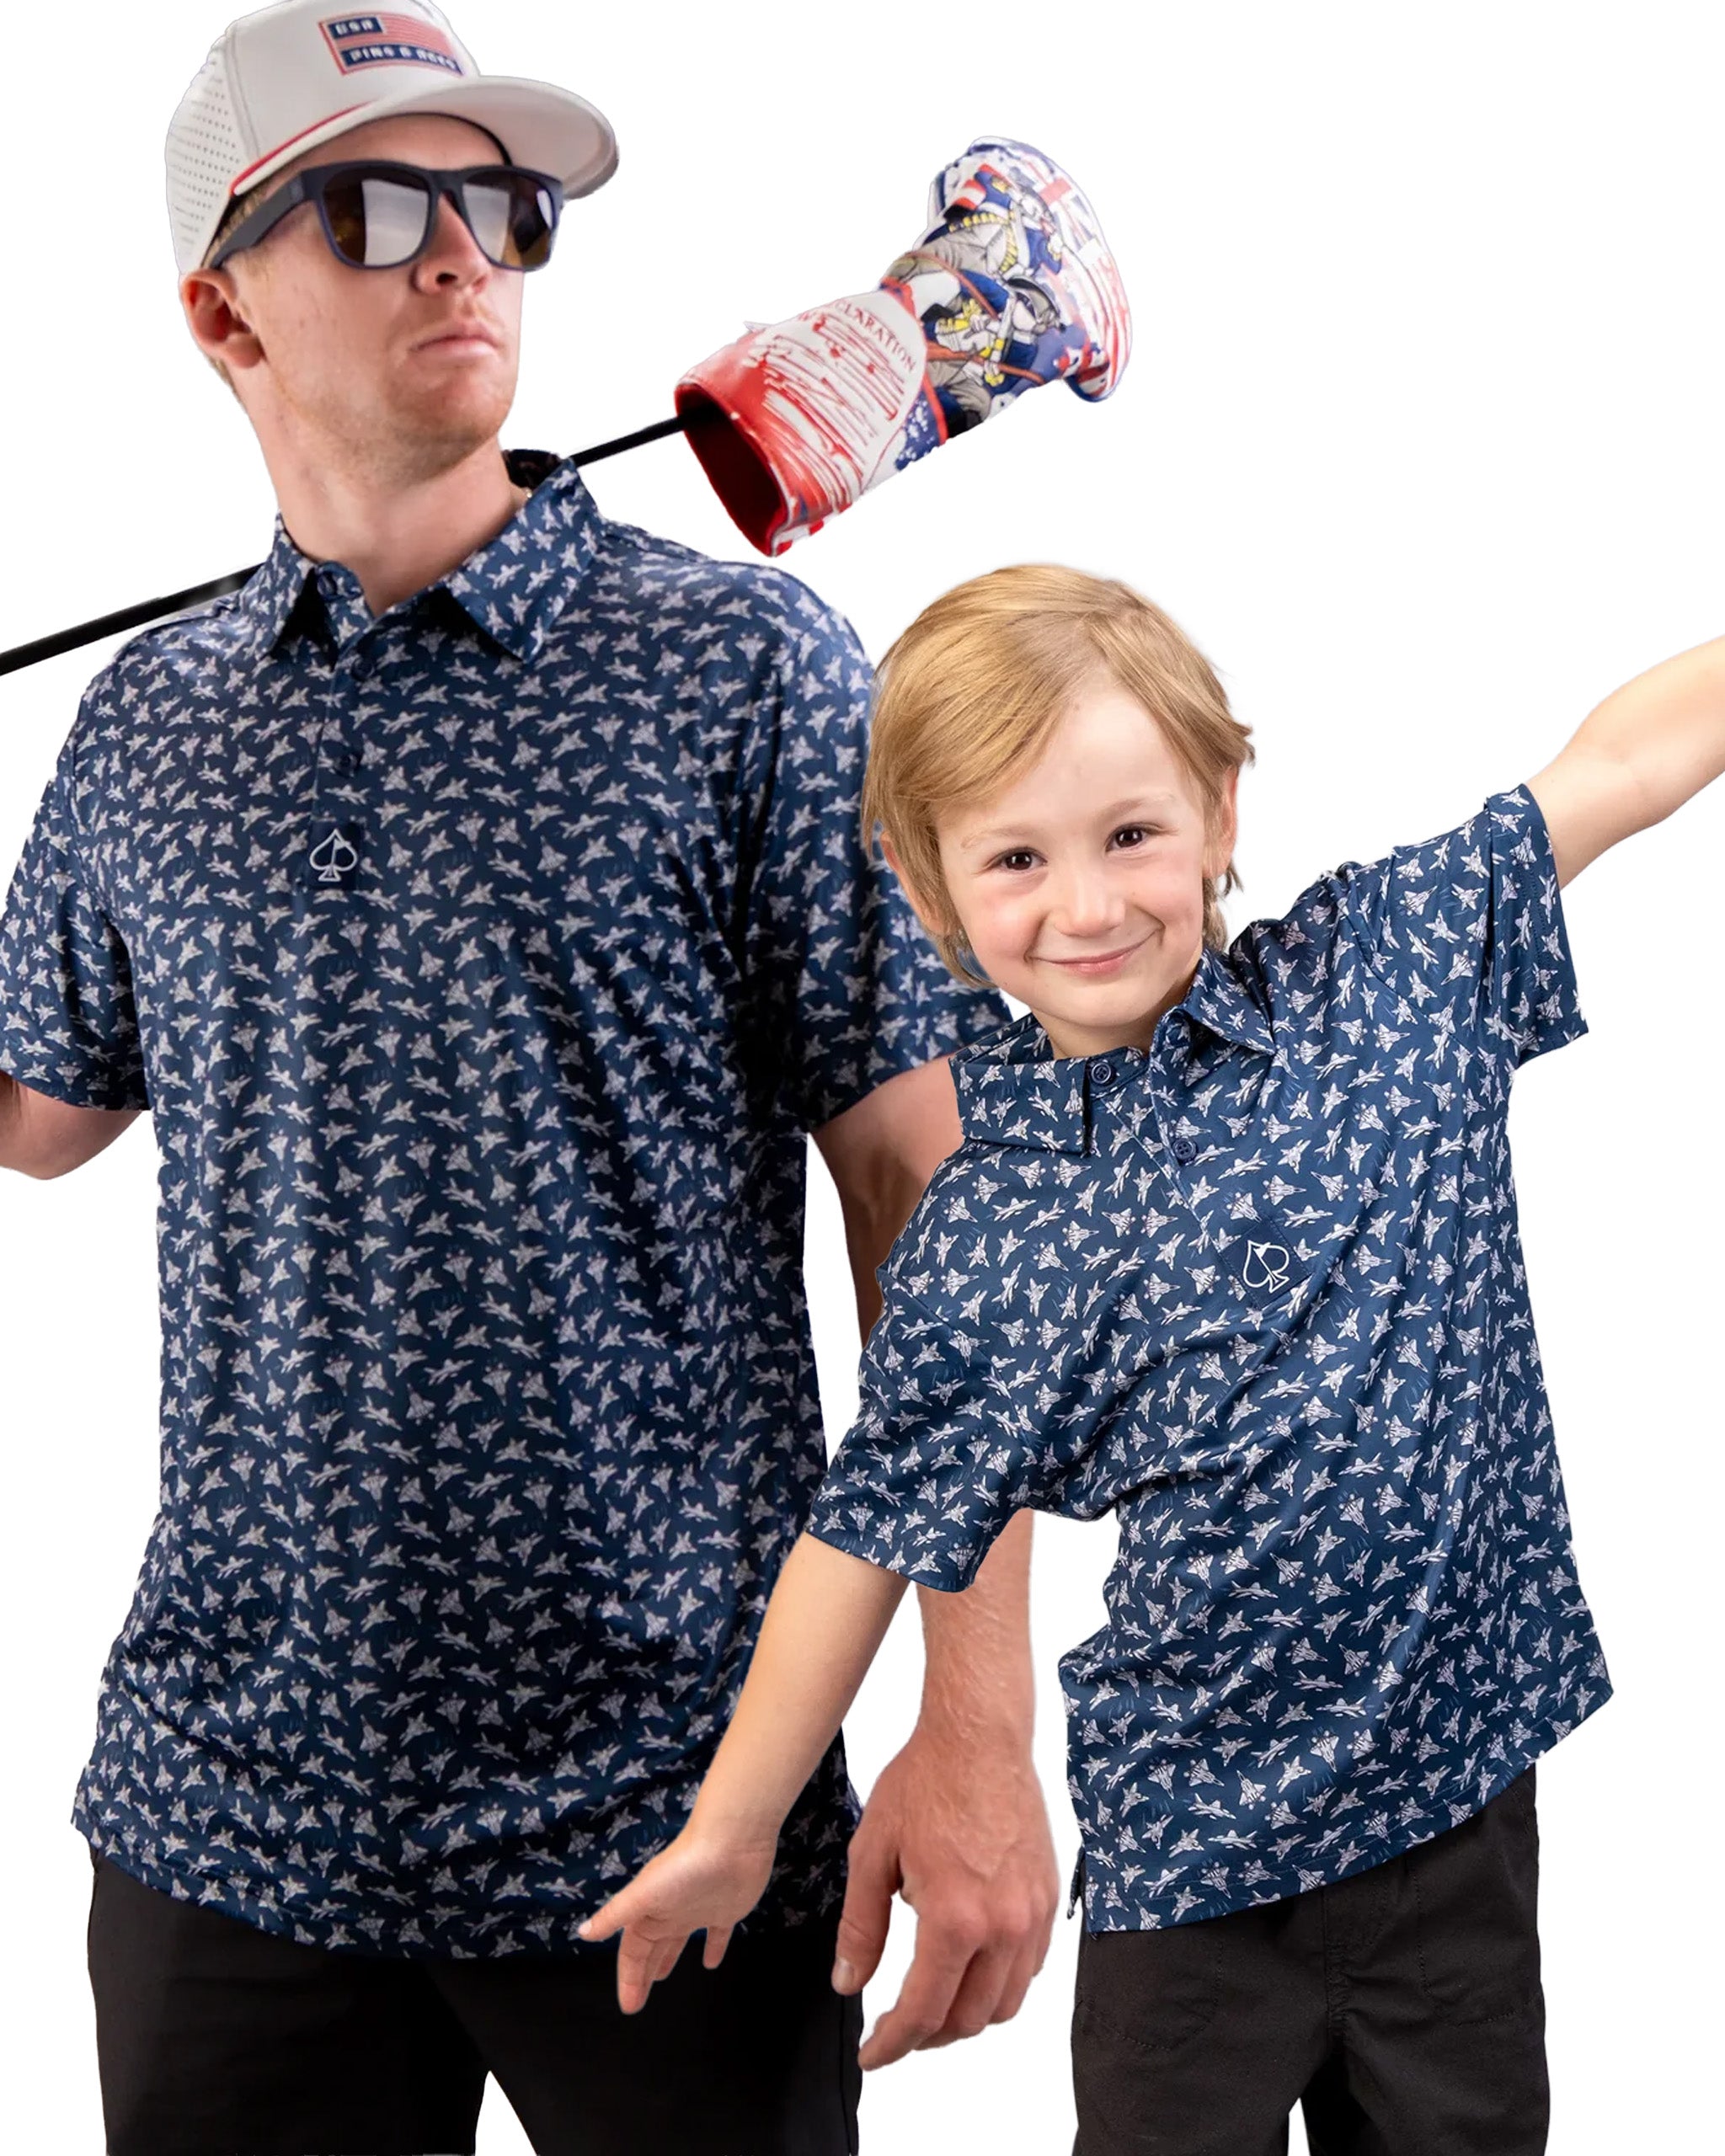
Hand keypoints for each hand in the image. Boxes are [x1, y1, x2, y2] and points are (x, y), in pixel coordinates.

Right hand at [577, 1822, 778, 2013]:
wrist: (732, 1842)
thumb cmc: (684, 1866)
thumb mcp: (643, 1895)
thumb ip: (615, 1915)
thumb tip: (583, 1933)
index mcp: (649, 1911)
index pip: (633, 1951)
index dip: (629, 1978)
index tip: (628, 2006)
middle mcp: (670, 1911)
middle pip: (652, 1949)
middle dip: (643, 1973)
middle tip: (638, 2000)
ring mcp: (697, 1910)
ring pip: (678, 1942)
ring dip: (669, 1958)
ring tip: (662, 1977)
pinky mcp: (725, 1910)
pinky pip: (717, 1935)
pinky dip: (713, 1949)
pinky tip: (711, 1963)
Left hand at [833, 1719, 1059, 2066]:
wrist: (979, 1736)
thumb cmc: (925, 1782)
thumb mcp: (873, 1854)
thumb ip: (860, 1928)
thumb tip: (848, 1984)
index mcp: (955, 1919)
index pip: (924, 2012)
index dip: (893, 2045)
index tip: (873, 2055)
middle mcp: (1003, 1926)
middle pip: (969, 2019)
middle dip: (928, 2036)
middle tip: (897, 2030)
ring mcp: (1033, 1914)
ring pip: (1007, 2002)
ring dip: (968, 2016)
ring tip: (934, 2004)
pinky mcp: (1049, 1897)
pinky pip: (1031, 1967)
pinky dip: (1001, 1983)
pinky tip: (972, 1966)